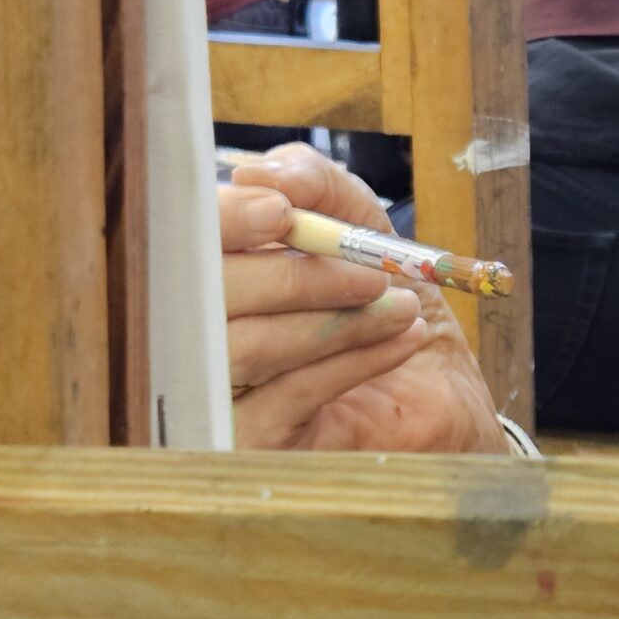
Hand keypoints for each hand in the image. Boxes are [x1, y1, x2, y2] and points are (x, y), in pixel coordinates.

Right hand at [220, 144, 507, 455]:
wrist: (438, 395)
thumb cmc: (386, 303)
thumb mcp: (363, 224)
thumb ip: (319, 186)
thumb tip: (260, 172)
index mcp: (211, 268)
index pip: (180, 239)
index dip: (225, 220)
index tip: (282, 211)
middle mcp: (193, 330)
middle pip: (203, 296)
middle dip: (294, 277)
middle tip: (370, 273)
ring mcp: (211, 392)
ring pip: (242, 347)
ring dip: (332, 321)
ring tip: (400, 307)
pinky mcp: (245, 445)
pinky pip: (286, 395)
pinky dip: (352, 360)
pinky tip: (401, 340)